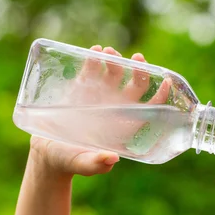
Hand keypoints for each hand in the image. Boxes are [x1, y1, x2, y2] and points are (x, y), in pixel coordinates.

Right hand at [29, 45, 170, 176]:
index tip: (167, 82)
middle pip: (137, 85)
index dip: (161, 96)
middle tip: (137, 58)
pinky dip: (95, 58)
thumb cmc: (70, 161)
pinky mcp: (82, 87)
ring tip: (109, 51)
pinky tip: (96, 51)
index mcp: (125, 125)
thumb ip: (96, 164)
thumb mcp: (82, 164)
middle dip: (140, 70)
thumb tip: (111, 159)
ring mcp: (101, 94)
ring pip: (116, 72)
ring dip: (116, 59)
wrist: (47, 151)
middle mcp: (117, 107)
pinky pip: (93, 68)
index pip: (150, 108)